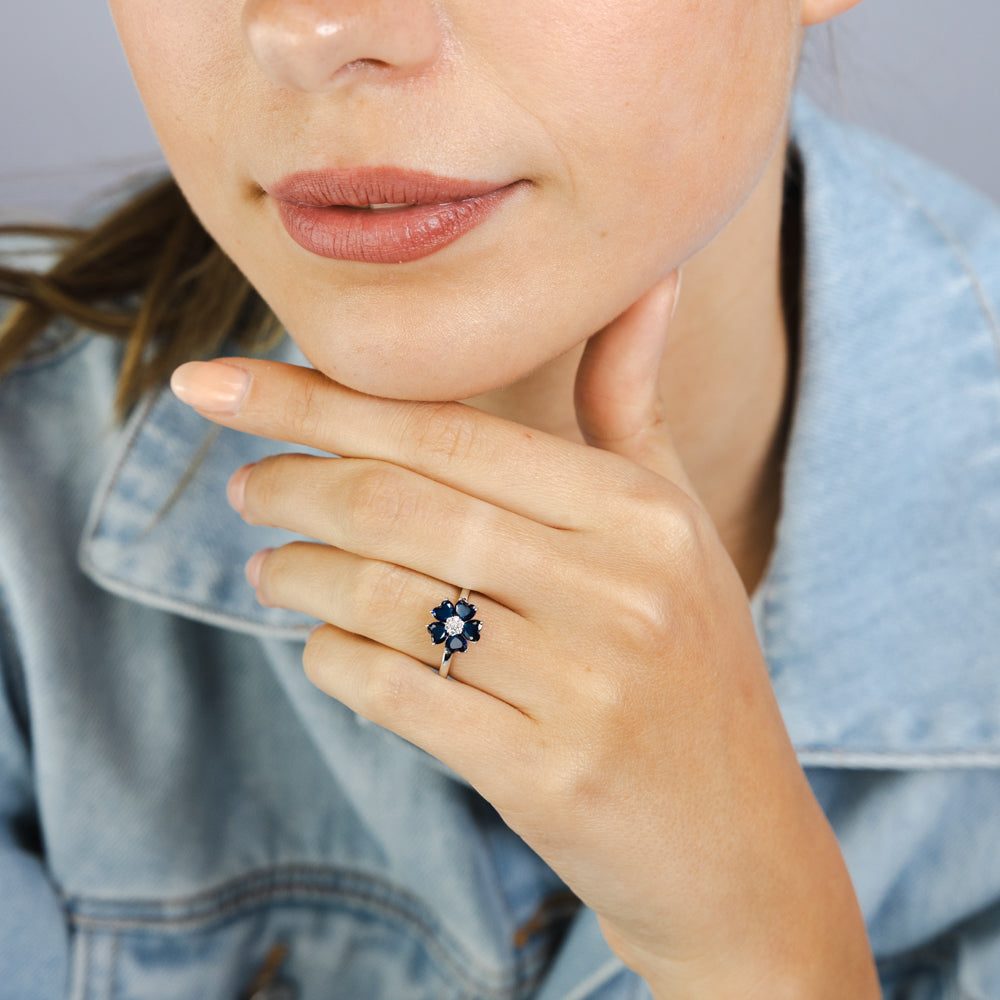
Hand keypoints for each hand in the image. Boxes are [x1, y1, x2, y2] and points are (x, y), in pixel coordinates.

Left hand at [170, 275, 877, 997]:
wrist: (739, 844)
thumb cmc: (697, 665)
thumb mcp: (678, 527)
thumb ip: (633, 407)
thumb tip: (647, 281)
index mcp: (638, 512)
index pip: (446, 429)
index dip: (316, 400)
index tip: (219, 384)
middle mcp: (615, 587)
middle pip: (398, 504)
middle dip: (290, 482)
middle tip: (245, 485)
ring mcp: (583, 686)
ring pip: (380, 598)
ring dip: (295, 575)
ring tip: (267, 568)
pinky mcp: (547, 775)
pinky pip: (395, 693)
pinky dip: (332, 660)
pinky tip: (322, 646)